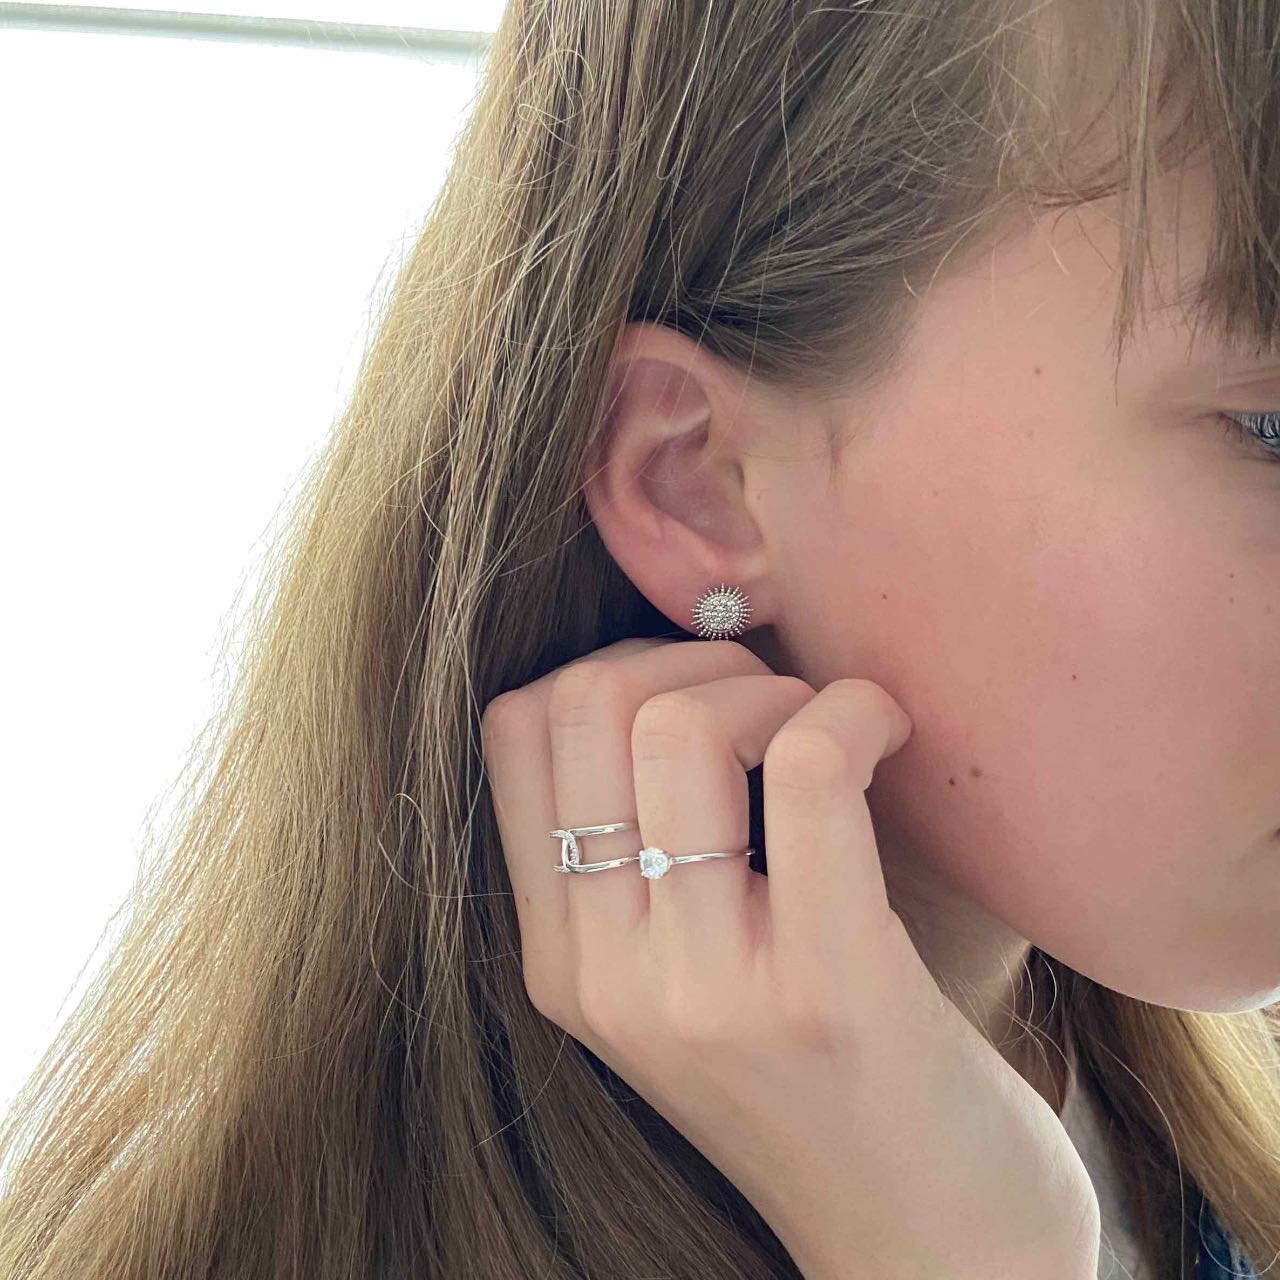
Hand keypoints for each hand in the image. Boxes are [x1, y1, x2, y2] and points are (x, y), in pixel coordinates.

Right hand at [480, 636, 1100, 1279]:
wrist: (932, 1251)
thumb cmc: (825, 1088)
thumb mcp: (687, 984)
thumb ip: (646, 863)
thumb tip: (672, 678)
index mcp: (562, 962)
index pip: (515, 729)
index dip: (614, 668)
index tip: (702, 697)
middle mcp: (606, 977)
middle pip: (587, 704)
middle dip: (692, 658)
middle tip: (775, 702)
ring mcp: (704, 991)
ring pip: (683, 728)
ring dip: (772, 687)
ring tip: (833, 731)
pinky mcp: (824, 990)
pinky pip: (807, 771)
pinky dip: (851, 713)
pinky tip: (889, 734)